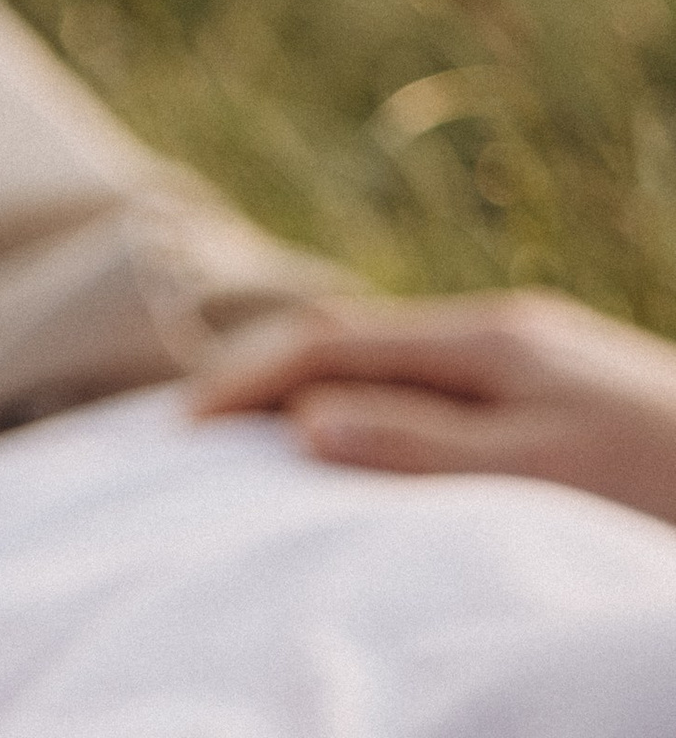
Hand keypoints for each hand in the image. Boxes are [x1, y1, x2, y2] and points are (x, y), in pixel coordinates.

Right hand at [191, 291, 675, 527]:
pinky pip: (436, 382)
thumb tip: (305, 421)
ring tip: (264, 434)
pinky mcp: (559, 385)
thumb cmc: (661, 482)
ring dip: (323, 388)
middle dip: (269, 371)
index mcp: (483, 339)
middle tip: (198, 422)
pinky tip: (375, 436)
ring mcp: (532, 353)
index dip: (249, 377)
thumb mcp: (537, 468)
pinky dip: (378, 402)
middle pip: (356, 339)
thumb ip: (421, 443)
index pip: (332, 343)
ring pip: (396, 360)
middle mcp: (501, 330)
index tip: (184, 424)